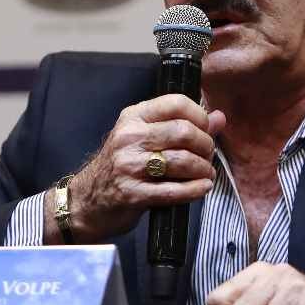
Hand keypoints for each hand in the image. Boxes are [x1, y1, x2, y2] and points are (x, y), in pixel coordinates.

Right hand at [47, 94, 224, 242]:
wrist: (86, 200)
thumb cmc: (119, 166)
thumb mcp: (143, 138)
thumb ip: (181, 125)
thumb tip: (219, 118)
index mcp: (133, 117)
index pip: (176, 103)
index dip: (200, 116)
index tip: (206, 129)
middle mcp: (130, 137)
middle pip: (184, 132)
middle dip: (205, 146)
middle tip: (207, 156)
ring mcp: (129, 166)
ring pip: (182, 161)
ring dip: (203, 169)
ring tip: (205, 173)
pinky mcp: (133, 193)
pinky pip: (175, 190)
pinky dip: (196, 190)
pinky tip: (202, 188)